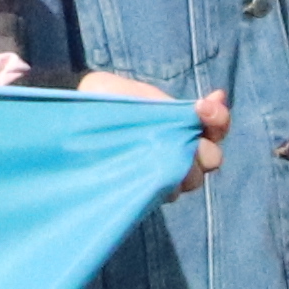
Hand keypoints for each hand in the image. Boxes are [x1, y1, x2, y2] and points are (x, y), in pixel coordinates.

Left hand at [68, 68, 222, 187]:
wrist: (69, 114)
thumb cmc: (105, 101)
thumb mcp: (142, 96)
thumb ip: (176, 106)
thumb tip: (219, 96)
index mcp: (181, 127)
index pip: (217, 129)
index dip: (219, 119)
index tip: (204, 106)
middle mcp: (176, 152)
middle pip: (210, 161)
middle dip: (205, 151)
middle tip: (188, 143)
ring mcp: (159, 171)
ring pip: (189, 180)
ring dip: (184, 170)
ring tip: (163, 157)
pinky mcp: (141, 189)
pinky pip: (162, 193)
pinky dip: (163, 185)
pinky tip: (150, 172)